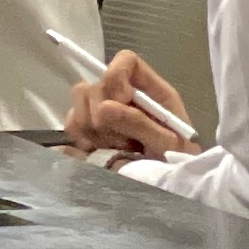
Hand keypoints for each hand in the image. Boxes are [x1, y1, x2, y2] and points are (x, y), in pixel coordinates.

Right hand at [64, 51, 194, 158]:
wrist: (169, 188)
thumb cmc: (177, 161)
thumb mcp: (170, 144)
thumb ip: (140, 124)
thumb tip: (104, 109)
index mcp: (149, 90)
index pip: (125, 61)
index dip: (116, 76)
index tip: (119, 102)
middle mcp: (124, 95)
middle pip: (95, 83)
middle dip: (101, 114)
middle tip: (122, 141)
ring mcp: (103, 110)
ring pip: (78, 101)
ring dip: (92, 128)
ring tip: (114, 148)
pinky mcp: (89, 130)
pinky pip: (71, 124)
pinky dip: (82, 139)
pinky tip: (100, 152)